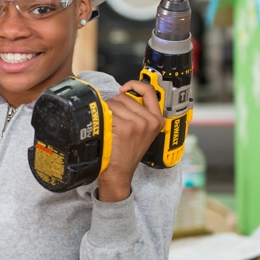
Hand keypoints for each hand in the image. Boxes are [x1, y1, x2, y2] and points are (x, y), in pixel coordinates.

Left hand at [97, 80, 164, 201]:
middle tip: (113, 123)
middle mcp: (150, 120)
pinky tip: (106, 131)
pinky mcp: (126, 128)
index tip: (123, 89)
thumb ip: (136, 113)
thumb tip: (121, 95)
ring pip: (114, 104)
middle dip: (114, 105)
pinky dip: (103, 119)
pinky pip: (108, 113)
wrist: (119, 173)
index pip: (149, 91)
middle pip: (124, 97)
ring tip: (110, 129)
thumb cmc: (125, 154)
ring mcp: (139, 124)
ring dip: (107, 113)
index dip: (135, 85)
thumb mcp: (140, 132)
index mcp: (157, 120)